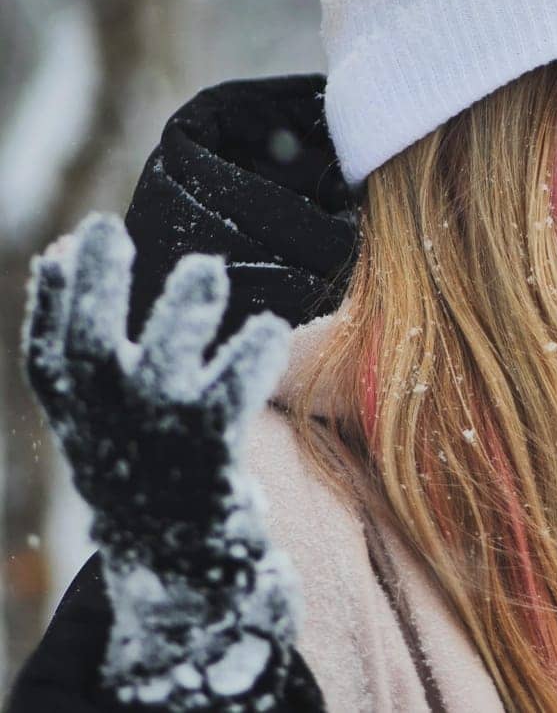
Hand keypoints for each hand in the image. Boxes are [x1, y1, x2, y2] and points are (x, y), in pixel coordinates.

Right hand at [23, 213, 299, 707]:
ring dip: (182, 311)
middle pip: (89, 347)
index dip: (55, 297)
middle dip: (98, 285)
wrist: (183, 568)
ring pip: (162, 365)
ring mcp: (154, 446)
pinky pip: (228, 398)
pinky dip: (248, 358)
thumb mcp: (101, 413)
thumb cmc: (147, 471)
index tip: (72, 243)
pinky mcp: (208, 461)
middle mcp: (104, 431)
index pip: (46, 352)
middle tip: (111, 229)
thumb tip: (59, 257)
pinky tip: (268, 327)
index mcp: (75, 420)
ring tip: (204, 268)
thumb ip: (84, 346)